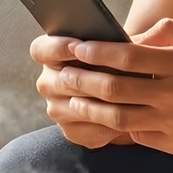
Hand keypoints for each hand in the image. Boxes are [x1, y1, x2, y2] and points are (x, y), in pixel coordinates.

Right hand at [31, 33, 135, 147]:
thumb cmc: (121, 62)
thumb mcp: (118, 47)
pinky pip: (88, 129)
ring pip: (76, 107)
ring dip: (103, 101)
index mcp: (51, 55)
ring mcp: (57, 109)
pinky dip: (109, 123)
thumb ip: (114, 42)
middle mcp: (49, 83)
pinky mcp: (72, 131)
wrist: (132, 95)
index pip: (40, 50)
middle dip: (88, 77)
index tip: (77, 46)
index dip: (56, 48)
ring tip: (129, 94)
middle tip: (115, 73)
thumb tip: (124, 40)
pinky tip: (128, 116)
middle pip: (58, 81)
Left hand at [35, 19, 172, 159]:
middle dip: (80, 81)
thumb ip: (170, 31)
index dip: (95, 52)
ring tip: (69, 101)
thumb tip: (132, 36)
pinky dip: (114, 128)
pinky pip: (136, 136)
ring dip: (87, 109)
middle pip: (114, 89)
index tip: (74, 48)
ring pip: (118, 118)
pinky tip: (97, 120)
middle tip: (58, 75)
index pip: (126, 56)